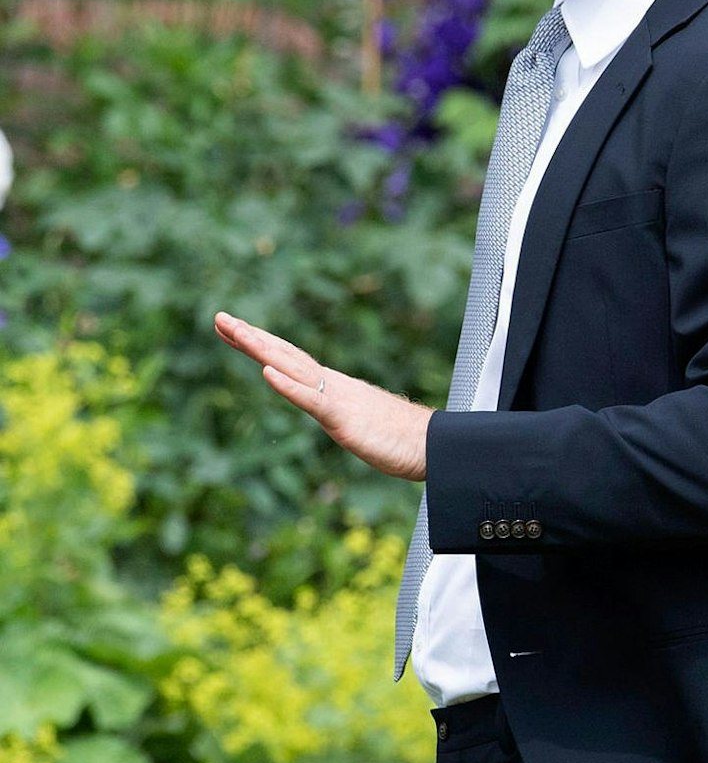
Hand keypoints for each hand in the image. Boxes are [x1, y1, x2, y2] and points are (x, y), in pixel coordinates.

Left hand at [214, 312, 431, 481]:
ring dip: (262, 350)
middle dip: (250, 336)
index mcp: (332, 386)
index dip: (259, 342)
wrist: (433, 445)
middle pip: (285, 355)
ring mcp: (337, 398)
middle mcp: (332, 384)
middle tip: (219, 317)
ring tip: (236, 332)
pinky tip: (267, 373)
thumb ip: (342, 411)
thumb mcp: (359, 422)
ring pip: (293, 368)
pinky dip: (288, 385)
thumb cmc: (400, 438)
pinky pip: (312, 399)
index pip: (288, 359)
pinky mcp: (344, 418)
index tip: (231, 328)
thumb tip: (333, 409)